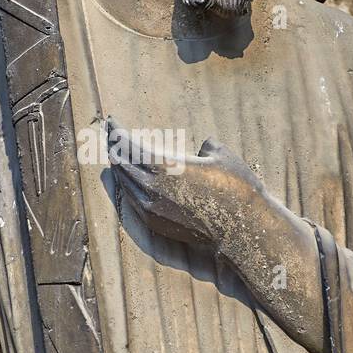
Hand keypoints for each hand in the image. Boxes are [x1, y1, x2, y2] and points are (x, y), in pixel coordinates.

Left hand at [106, 116, 262, 249]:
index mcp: (165, 166)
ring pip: (124, 182)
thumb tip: (204, 145)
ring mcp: (151, 208)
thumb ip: (208, 146)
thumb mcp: (222, 156)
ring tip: (115, 153)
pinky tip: (127, 179)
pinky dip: (126, 184)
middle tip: (110, 133)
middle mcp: (152, 188)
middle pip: (121, 163)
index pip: (129, 146)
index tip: (111, 121)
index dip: (117, 132)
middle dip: (114, 146)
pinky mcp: (155, 223)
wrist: (241, 231)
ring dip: (118, 166)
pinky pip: (131, 199)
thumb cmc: (236, 189)